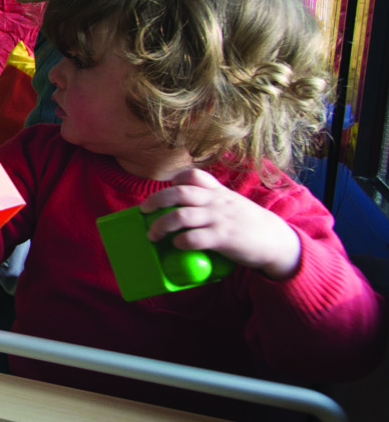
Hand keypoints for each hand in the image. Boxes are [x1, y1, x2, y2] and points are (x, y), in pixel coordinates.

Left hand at [139, 168, 302, 279]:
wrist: (278, 242)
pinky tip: (176, 245)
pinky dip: (180, 241)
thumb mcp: (233, 204)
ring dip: (160, 225)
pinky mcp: (223, 238)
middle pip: (179, 193)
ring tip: (152, 235)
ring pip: (180, 216)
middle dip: (155, 200)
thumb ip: (213, 202)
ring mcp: (219, 219)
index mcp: (219, 192)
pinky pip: (195, 238)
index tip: (166, 189)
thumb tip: (184, 209)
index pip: (193, 175)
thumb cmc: (250, 224)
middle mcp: (216, 202)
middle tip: (143, 211)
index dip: (175, 180)